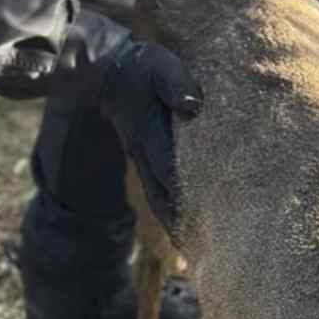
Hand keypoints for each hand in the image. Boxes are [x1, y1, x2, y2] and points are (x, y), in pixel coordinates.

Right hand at [99, 39, 202, 231]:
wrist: (110, 68)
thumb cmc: (141, 67)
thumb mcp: (161, 68)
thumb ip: (177, 85)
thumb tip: (193, 106)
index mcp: (149, 135)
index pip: (171, 174)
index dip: (188, 198)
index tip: (208, 221)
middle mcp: (144, 154)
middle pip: (163, 198)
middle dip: (180, 225)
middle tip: (202, 252)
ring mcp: (143, 157)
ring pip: (159, 198)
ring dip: (175, 221)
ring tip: (194, 248)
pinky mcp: (146, 154)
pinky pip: (159, 187)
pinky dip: (170, 207)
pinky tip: (185, 219)